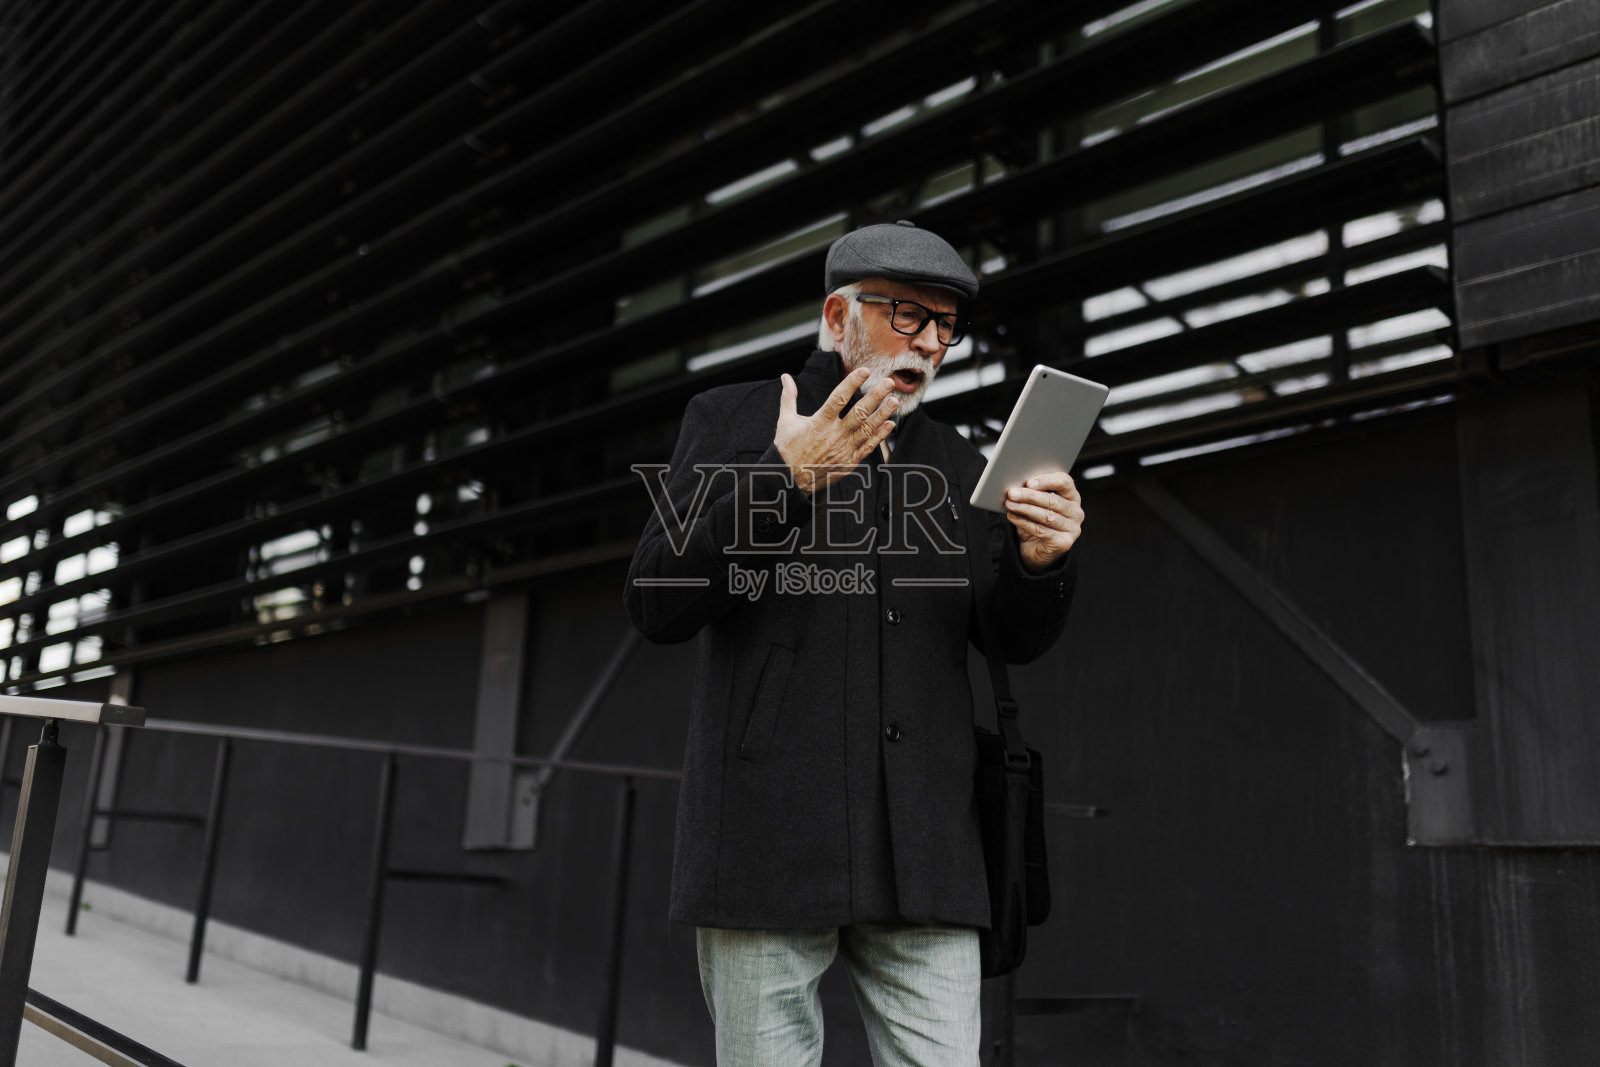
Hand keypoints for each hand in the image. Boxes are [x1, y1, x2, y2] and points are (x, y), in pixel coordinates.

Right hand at [774, 368, 897, 494]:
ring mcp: (844, 450)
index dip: (852, 383)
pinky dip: (880, 436)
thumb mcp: (785, 422)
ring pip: (868, 429)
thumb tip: (785, 376)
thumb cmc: (787, 450)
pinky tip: (890, 424)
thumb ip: (788, 398)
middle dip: (876, 396)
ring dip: (883, 414)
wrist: (791, 481)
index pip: (838, 399)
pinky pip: (868, 447)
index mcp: (819, 423)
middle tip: (889, 382)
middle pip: (859, 413)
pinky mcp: (849, 462)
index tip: (864, 371)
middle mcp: (834, 436)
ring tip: (894, 400)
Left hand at [1004, 472, 1084, 572]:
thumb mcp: (1035, 504)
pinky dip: (1024, 522)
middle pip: (1053, 500)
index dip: (1046, 481)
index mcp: (1072, 497)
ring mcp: (1072, 529)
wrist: (1036, 550)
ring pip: (1046, 516)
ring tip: (1009, 504)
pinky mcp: (1064, 543)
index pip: (1064, 482)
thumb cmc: (1036, 521)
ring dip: (1025, 509)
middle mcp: (1076, 512)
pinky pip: (1041, 530)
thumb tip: (1016, 487)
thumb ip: (1032, 494)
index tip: (1028, 483)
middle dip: (1030, 496)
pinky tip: (1012, 516)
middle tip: (1012, 493)